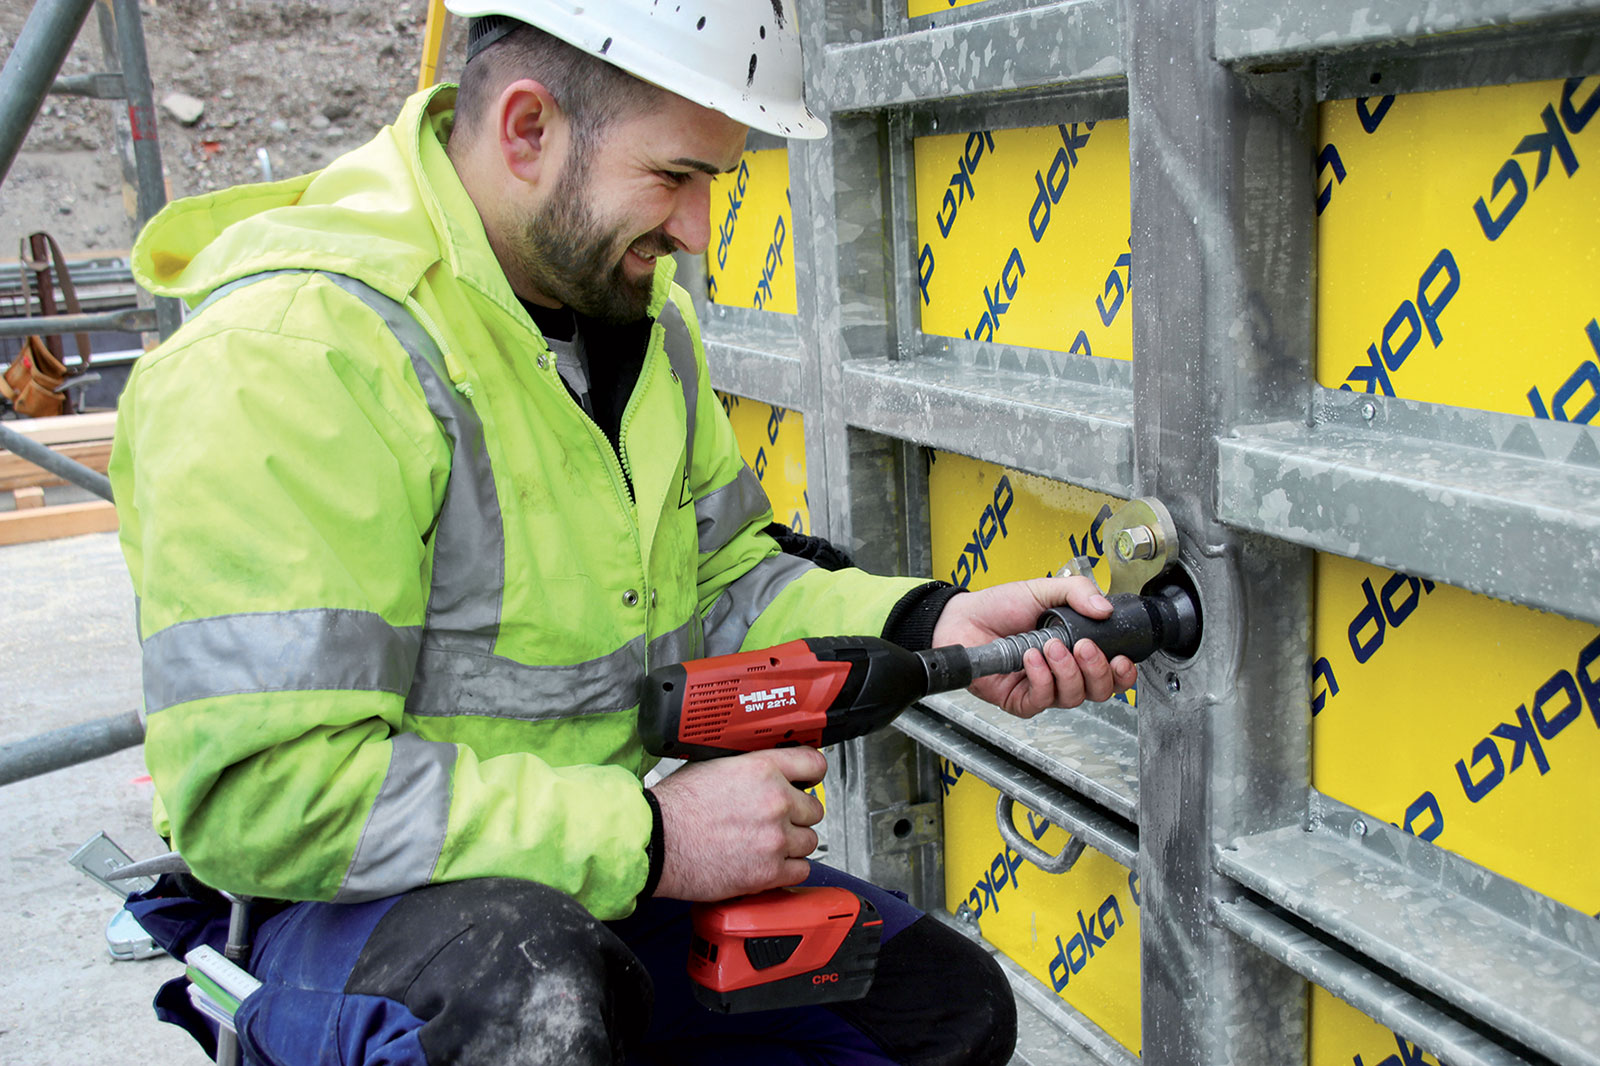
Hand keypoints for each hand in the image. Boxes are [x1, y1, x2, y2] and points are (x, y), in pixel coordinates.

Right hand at [649, 747, 826, 900]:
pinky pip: (800, 869)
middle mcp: (775, 802)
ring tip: (769, 843)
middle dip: (798, 814)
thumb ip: (747, 767)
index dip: (811, 774)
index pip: (814, 764)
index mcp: (762, 770)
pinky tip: (769, 862)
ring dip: (793, 842)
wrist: (657, 841)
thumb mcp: (713, 765)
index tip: (808, 781)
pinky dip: (788, 868)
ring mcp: (775, 839)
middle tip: (779, 819)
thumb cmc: (675, 806)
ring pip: (809, 841)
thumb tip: (763, 769)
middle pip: (813, 808)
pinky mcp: (768, 872)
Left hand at [931, 576, 1137, 718]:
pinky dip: (1040, 679)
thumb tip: (1105, 608)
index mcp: (1075, 649)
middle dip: (1097, 670)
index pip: (1111, 673)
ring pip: (1073, 697)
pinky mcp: (1019, 699)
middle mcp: (1062, 672)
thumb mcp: (1043, 589)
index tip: (1122, 659)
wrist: (963, 617)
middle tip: (1082, 646)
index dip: (1122, 673)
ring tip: (1049, 646)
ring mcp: (1042, 687)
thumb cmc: (1000, 606)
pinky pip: (1041, 701)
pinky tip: (1031, 658)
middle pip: (1099, 691)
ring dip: (1066, 671)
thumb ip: (1077, 591)